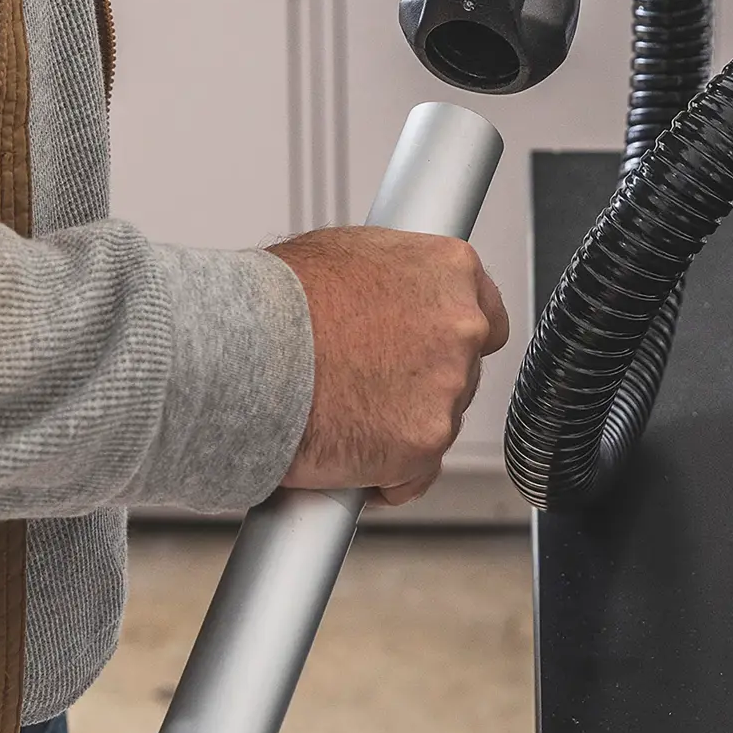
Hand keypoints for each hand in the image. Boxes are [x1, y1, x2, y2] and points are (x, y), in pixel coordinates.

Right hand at [269, 227, 508, 505]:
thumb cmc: (278, 300)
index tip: (430, 352)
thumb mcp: (347, 254)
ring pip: (438, 425)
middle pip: (460, 375)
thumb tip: (390, 297)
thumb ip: (393, 281)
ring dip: (400, 430)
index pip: (487, 316)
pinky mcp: (422, 445)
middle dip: (419, 387)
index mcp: (449, 271)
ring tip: (342, 416)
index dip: (452, 341)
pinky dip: (385, 477)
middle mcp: (461, 327)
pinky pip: (413, 476)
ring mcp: (446, 390)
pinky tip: (347, 455)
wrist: (245, 349)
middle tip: (366, 387)